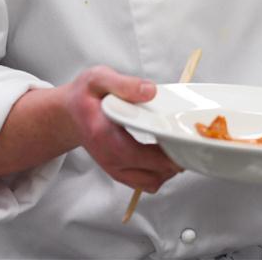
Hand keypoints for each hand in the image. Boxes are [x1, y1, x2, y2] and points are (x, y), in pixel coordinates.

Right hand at [64, 66, 180, 192]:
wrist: (71, 114)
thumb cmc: (86, 96)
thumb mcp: (98, 79)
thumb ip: (123, 84)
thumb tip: (150, 91)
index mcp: (103, 134)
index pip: (135, 153)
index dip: (163, 156)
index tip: (183, 145)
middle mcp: (108, 157)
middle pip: (149, 174)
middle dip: (174, 162)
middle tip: (191, 142)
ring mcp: (114, 168)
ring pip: (150, 183)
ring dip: (169, 170)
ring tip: (180, 146)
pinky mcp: (120, 172)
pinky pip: (146, 182)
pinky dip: (161, 173)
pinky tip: (168, 154)